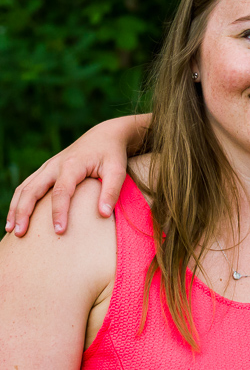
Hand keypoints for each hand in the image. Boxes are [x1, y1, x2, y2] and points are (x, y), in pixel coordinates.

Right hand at [5, 118, 132, 236]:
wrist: (105, 135)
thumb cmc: (112, 154)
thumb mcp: (118, 170)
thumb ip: (111, 191)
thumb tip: (103, 214)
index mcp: (72, 165)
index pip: (61, 192)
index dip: (59, 212)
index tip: (59, 231)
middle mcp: (55, 165)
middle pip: (32, 189)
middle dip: (23, 212)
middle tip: (20, 233)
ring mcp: (48, 167)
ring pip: (25, 187)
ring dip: (16, 208)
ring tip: (11, 230)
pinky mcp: (46, 170)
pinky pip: (27, 185)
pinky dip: (19, 201)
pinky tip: (16, 216)